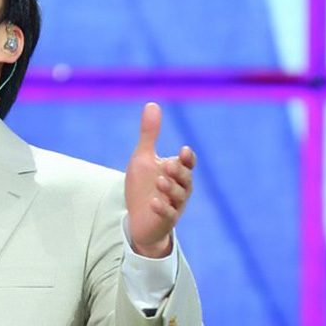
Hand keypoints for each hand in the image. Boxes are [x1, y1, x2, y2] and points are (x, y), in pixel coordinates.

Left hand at [124, 102, 194, 257]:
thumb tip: (152, 104)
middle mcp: (180, 188)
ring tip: (160, 180)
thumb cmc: (144, 187)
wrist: (138, 219)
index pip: (187, 163)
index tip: (182, 151)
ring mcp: (174, 205)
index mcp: (177, 172)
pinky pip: (168, 215)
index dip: (187, 158)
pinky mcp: (165, 221)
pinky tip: (154, 202)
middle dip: (179, 172)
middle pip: (186, 179)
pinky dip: (163, 208)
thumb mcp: (143, 158)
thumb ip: (149, 134)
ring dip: (170, 188)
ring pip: (179, 196)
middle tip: (169, 165)